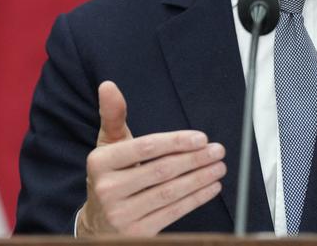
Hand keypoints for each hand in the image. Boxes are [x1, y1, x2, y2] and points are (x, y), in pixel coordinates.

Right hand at [77, 81, 225, 235]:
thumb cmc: (110, 175)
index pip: (145, 148)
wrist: (98, 222)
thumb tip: (109, 85)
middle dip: (194, 159)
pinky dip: (195, 199)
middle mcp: (107, 189)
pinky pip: (173, 212)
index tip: (201, 138)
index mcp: (100, 162)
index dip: (176, 142)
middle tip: (217, 150)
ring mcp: (121, 215)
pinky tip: (210, 187)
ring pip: (170, 192)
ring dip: (200, 178)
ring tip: (218, 166)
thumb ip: (113, 115)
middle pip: (161, 170)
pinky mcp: (136, 234)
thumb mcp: (107, 145)